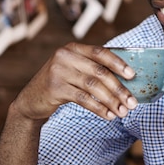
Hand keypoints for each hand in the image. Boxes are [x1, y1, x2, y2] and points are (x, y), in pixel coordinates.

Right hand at [13, 42, 138, 123]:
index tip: (132, 75)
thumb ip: (92, 69)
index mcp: (73, 48)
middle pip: (99, 71)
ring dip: (111, 101)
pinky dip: (98, 108)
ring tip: (123, 112)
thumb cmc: (60, 85)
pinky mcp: (54, 88)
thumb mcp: (74, 70)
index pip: (100, 52)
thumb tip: (127, 79)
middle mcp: (65, 56)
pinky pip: (83, 99)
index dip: (118, 63)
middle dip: (119, 88)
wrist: (30, 100)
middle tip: (132, 103)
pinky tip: (108, 116)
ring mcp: (58, 71)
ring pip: (93, 86)